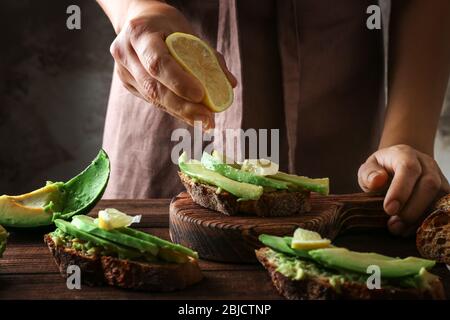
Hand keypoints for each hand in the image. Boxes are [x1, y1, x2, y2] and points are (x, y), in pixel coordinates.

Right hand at [109, 1, 236, 128]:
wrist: (139, 21)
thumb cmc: (167, 25)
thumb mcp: (187, 31)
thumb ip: (208, 56)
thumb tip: (229, 84)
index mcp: (140, 33)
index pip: (158, 62)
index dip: (179, 81)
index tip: (201, 95)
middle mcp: (126, 52)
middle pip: (154, 87)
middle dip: (183, 106)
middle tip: (207, 118)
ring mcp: (123, 71)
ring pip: (153, 98)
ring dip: (181, 112)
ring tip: (205, 122)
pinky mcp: (127, 84)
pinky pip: (153, 100)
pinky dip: (174, 109)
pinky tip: (192, 116)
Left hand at [358, 144, 449, 235]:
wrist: (398, 167)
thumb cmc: (381, 170)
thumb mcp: (368, 169)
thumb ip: (369, 174)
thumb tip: (377, 180)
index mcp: (405, 154)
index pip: (408, 168)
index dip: (401, 190)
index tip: (389, 209)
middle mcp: (426, 164)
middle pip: (429, 184)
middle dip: (412, 208)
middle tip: (393, 224)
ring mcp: (440, 177)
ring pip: (440, 198)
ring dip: (420, 218)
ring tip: (398, 229)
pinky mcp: (445, 193)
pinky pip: (443, 208)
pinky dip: (428, 221)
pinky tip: (411, 229)